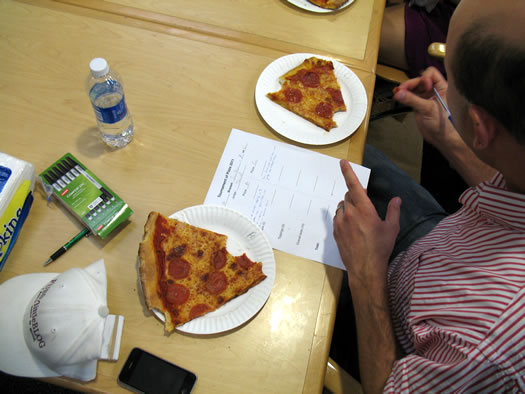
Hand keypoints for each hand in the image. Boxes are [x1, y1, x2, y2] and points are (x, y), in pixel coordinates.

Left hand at [333, 160, 400, 290]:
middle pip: (348, 196)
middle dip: (355, 197)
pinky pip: (337, 218)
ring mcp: (340, 223)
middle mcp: (349, 213)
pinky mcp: (335, 232)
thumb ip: (394, 211)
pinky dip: (343, 217)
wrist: (365, 268)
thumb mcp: (392, 228)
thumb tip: (397, 199)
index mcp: (364, 209)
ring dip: (348, 207)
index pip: (353, 185)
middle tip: (365, 206)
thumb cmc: (380, 248)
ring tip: (359, 219)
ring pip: (341, 207)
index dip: (348, 172)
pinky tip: (352, 227)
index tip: (342, 162)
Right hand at [394, 67, 459, 151]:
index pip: (431, 74)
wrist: (441, 138)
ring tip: (397, 92)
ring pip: (414, 88)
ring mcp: (426, 98)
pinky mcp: (419, 105)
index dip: (424, 78)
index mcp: (442, 88)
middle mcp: (434, 91)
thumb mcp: (428, 109)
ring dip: (405, 89)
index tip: (421, 86)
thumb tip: (400, 93)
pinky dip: (404, 96)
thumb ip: (412, 100)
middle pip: (419, 80)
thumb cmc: (444, 124)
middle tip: (401, 89)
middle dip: (410, 84)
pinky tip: (398, 96)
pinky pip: (410, 97)